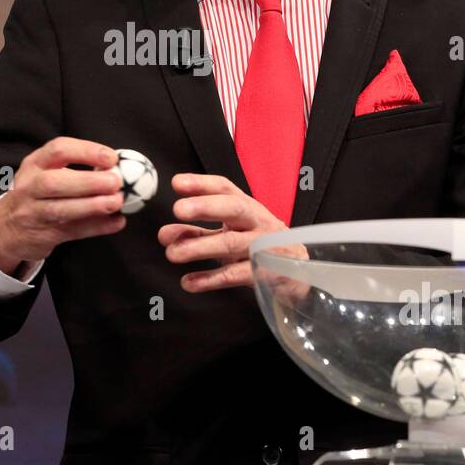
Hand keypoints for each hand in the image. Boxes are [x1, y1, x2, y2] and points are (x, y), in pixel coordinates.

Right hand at [0, 137, 123, 274]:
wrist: (6, 229)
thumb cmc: (36, 195)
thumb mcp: (44, 173)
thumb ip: (73, 168)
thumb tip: (116, 168)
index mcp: (34, 164)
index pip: (58, 150)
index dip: (86, 151)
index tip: (111, 157)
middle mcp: (30, 186)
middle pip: (54, 182)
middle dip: (88, 181)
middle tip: (115, 182)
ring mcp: (33, 212)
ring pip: (60, 209)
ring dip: (92, 206)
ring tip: (116, 202)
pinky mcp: (43, 235)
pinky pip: (71, 231)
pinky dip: (96, 227)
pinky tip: (116, 222)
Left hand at [159, 173, 286, 292]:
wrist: (298, 272)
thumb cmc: (257, 245)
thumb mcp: (229, 233)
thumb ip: (195, 232)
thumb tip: (165, 234)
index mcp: (247, 208)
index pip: (225, 189)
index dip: (202, 184)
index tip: (177, 183)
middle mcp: (257, 223)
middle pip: (234, 209)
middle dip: (206, 207)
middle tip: (178, 209)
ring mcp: (263, 247)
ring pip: (231, 244)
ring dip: (199, 247)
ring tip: (172, 253)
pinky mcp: (265, 273)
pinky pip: (235, 275)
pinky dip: (210, 279)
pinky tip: (189, 282)